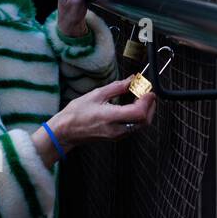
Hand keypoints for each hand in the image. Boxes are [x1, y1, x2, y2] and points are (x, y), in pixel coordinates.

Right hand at [34, 77, 155, 167]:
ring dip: (146, 111)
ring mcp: (118, 135)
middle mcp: (117, 129)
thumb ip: (116, 87)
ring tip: (140, 97)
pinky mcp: (117, 136)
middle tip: (146, 92)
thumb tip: (131, 80)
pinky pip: (134, 127)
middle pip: (144, 120)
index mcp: (110, 117)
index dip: (147, 101)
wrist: (66, 131)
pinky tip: (134, 106)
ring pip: (141, 125)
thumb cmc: (76, 113)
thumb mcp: (96, 94)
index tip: (148, 90)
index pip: (139, 113)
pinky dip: (139, 116)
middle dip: (150, 105)